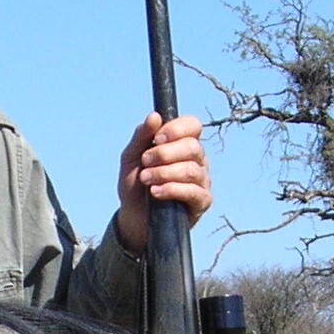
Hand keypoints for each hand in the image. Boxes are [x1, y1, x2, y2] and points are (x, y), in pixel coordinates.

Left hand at [116, 112, 211, 253]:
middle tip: (145, 162)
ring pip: (192, 170)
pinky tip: (156, 192)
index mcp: (182, 143)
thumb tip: (154, 116)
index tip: (157, 138)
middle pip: (192, 147)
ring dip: (164, 173)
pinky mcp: (202, 201)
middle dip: (164, 154)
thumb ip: (141, 136)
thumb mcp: (131, 158)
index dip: (177, 129)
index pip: (193, 125)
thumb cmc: (135, 184)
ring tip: (146, 179)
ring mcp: (202, 180)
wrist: (134, 217)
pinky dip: (172, 189)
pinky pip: (193, 191)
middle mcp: (197, 160)